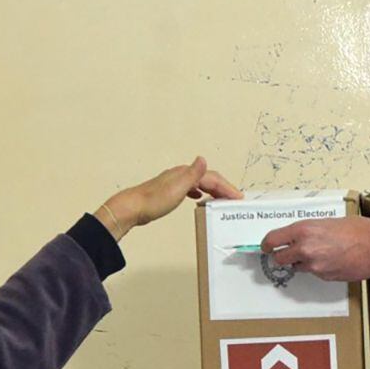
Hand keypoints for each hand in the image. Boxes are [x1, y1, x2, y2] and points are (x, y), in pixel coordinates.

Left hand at [97, 157, 241, 239]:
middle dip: (223, 187)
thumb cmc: (152, 201)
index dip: (227, 187)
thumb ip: (192, 175)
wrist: (132, 208)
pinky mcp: (168, 192)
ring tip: (221, 198)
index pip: (212, 178)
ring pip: (199, 182)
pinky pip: (190, 188)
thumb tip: (202, 159)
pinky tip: (198, 198)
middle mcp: (180, 175)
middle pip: (207, 178)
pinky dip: (199, 191)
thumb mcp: (177, 188)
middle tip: (234, 198)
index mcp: (184, 174)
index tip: (237, 197)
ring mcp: (174, 183)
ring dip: (213, 189)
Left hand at [261, 217, 369, 281]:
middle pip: (279, 258)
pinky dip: (318, 268)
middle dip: (282, 256)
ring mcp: (314, 266)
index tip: (266, 246)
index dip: (267, 244)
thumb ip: (309, 230)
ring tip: (320, 253)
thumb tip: (298, 236)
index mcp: (304, 230)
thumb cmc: (358, 230)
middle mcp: (305, 249)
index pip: (272, 241)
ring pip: (297, 267)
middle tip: (288, 252)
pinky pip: (314, 273)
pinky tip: (331, 259)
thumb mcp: (328, 222)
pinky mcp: (324, 277)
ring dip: (302, 262)